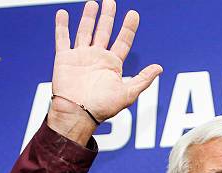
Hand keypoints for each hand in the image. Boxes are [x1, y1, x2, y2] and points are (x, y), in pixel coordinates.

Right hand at [48, 0, 162, 144]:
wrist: (77, 113)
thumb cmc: (102, 107)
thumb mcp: (127, 94)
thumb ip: (143, 79)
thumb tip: (159, 68)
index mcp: (112, 65)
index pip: (123, 41)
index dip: (128, 28)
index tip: (133, 14)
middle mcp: (97, 58)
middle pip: (104, 32)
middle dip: (108, 17)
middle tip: (110, 2)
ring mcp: (80, 57)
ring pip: (85, 32)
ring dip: (88, 18)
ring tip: (92, 3)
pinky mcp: (64, 58)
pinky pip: (62, 39)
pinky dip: (62, 26)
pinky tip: (62, 14)